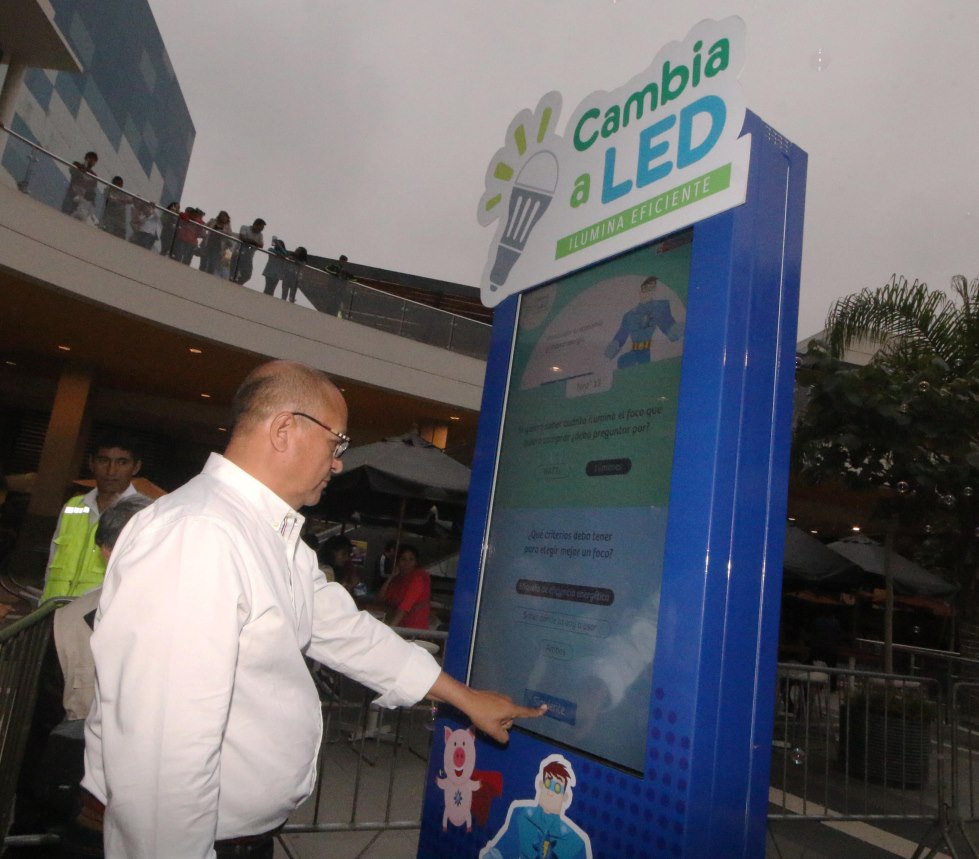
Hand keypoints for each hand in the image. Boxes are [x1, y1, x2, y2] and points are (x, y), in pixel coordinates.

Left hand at [427, 673, 546, 743]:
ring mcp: (501, 698)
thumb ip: (502, 737)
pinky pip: (498, 708)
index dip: (536, 712)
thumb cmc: (482, 715)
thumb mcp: (492, 730)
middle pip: (511, 718)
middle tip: (491, 723)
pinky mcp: (494, 696)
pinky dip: (493, 712)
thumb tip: (506, 738)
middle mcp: (509, 702)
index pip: (526, 712)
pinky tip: (483, 712)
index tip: (545, 708)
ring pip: (503, 714)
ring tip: (485, 718)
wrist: (468, 699)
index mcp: (511, 709)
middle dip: (503, 723)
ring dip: (497, 718)